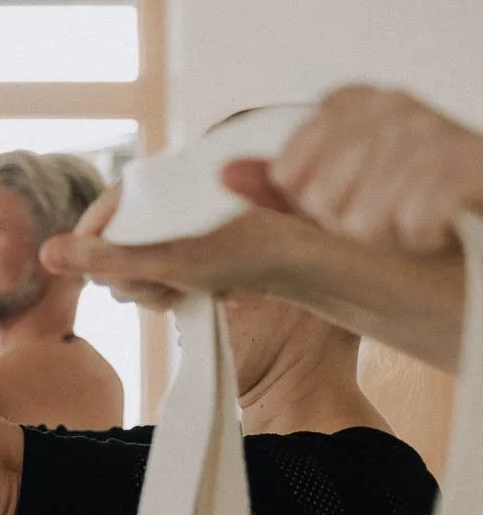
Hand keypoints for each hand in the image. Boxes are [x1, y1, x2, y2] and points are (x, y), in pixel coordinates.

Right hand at [40, 183, 308, 310]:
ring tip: (191, 287)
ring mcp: (172, 227)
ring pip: (134, 272)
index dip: (103, 262)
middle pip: (110, 256)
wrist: (304, 259)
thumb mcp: (164, 259)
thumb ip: (103, 258)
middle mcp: (155, 204)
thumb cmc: (240, 253)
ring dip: (158, 290)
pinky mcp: (190, 246)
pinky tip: (201, 290)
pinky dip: (176, 289)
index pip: (90, 229)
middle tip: (169, 286)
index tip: (133, 279)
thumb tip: (45, 253)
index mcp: (144, 190)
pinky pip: (160, 276)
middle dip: (136, 281)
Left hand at [225, 85, 482, 253]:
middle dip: (345, 225)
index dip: (307, 202)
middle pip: (318, 197)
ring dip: (386, 238)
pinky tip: (436, 232)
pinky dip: (422, 241)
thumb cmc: (412, 204)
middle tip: (382, 218)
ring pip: (363, 217)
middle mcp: (390, 105)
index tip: (341, 203)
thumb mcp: (341, 194)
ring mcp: (430, 129)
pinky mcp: (468, 161)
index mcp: (352, 103)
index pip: (286, 168)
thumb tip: (226, 174)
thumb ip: (281, 186)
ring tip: (409, 224)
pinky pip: (412, 222)